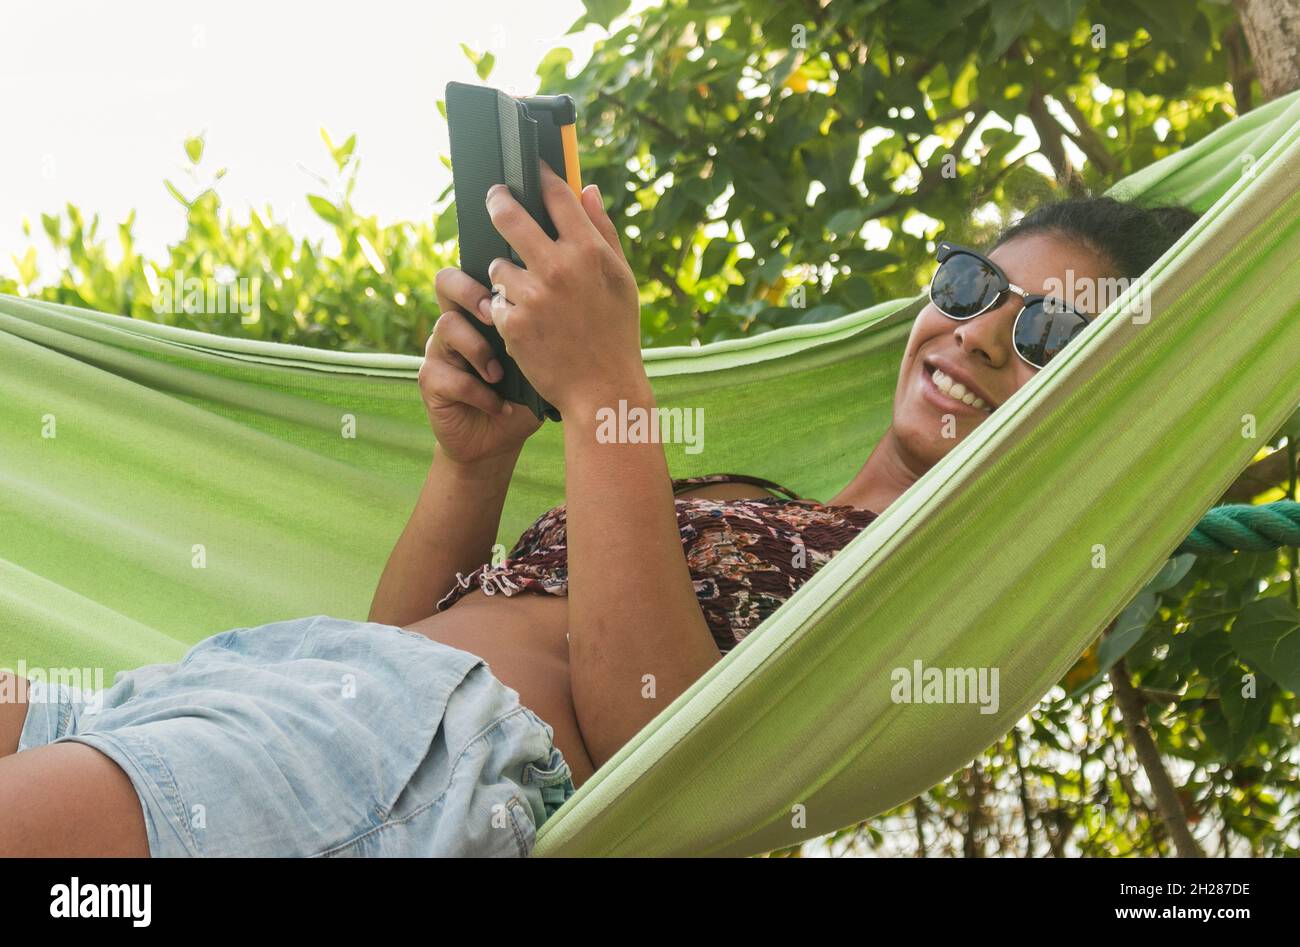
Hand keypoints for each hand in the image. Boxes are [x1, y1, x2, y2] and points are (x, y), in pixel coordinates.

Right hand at [419, 267, 542, 467]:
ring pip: (447, 326)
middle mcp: (457, 323)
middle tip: (496, 314)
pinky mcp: (430, 381)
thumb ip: (544, 335)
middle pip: (447, 281)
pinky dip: (480, 393)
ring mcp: (440, 350)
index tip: (519, 280)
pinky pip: (450, 376)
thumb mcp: (541, 363)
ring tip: (500, 375)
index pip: (477, 270)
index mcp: (482, 312)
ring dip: (479, 350)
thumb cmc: (523, 397)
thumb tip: (565, 308)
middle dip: (471, 292)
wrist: (498, 441)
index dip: (491, 267)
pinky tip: (500, 406)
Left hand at [484, 162, 645, 415]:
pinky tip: (524, 323)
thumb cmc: (616, 333)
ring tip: (525, 293)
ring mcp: (533, 296)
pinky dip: (505, 311)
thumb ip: (603, 232)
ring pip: (498, 265)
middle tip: (494, 196)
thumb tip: (588, 190)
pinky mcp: (513, 324)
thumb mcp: (621, 279)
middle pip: (510, 215)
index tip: (531, 167)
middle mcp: (559, 267)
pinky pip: (495, 302)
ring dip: (506, 274)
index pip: (557, 195)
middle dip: (498, 201)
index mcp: (589, 251)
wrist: (603, 388)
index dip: (541, 176)